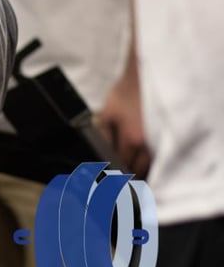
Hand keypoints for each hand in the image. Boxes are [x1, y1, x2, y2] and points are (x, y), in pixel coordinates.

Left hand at [97, 60, 148, 177]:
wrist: (143, 80)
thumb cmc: (124, 95)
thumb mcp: (106, 114)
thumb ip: (103, 136)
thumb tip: (100, 155)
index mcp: (130, 139)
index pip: (121, 166)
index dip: (112, 176)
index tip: (106, 182)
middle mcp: (147, 145)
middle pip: (138, 172)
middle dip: (127, 180)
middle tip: (117, 186)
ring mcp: (159, 143)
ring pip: (151, 168)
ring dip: (142, 174)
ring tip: (130, 179)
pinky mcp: (166, 138)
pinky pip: (159, 159)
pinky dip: (152, 165)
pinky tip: (144, 167)